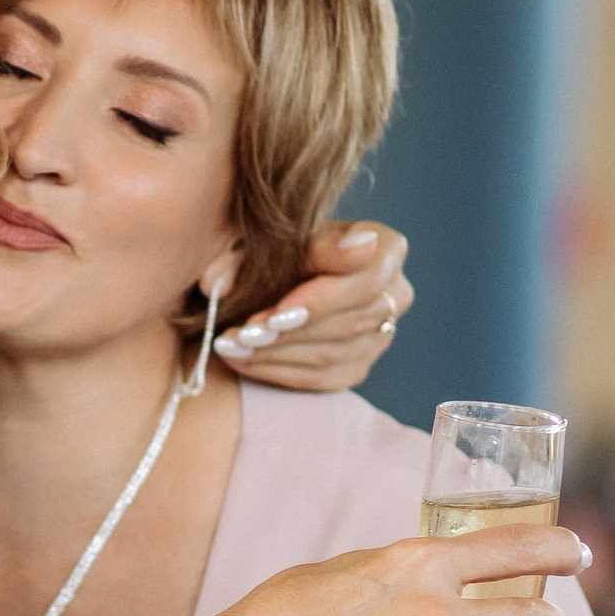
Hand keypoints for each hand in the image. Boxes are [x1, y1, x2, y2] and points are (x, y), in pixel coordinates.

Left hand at [217, 221, 412, 391]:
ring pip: (332, 354)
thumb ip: (242, 255)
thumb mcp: (263, 238)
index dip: (320, 301)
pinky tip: (241, 360)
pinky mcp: (358, 366)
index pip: (366, 280)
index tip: (275, 315)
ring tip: (231, 346)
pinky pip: (322, 377)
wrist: (276, 273)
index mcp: (385, 247)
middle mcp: (395, 293)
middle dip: (290, 333)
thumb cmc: (276, 246)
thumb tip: (219, 280)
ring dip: (276, 354)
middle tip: (243, 335)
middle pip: (350, 322)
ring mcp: (380, 334)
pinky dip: (277, 371)